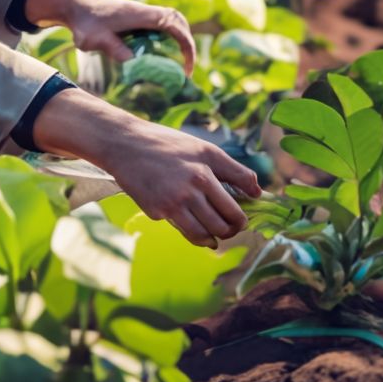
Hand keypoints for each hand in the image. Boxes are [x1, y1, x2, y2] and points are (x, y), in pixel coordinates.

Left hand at [67, 0, 195, 74]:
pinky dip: (165, 37)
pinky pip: (158, 24)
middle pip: (177, 20)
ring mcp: (140, 13)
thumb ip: (111, 47)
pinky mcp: (135, 17)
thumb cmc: (83, 24)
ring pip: (169, 20)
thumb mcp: (93, 39)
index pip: (173, 24)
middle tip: (185, 66)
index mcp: (140, 14)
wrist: (74, 8)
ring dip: (177, 38)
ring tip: (176, 62)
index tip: (186, 64)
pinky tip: (158, 56)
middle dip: (186, 41)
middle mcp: (144, 11)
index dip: (185, 42)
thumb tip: (131, 60)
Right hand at [100, 116, 259, 246]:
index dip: (244, 218)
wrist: (124, 144)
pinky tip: (186, 218)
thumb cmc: (166, 144)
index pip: (236, 209)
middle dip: (231, 230)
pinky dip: (188, 228)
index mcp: (205, 172)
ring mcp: (172, 203)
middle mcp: (190, 189)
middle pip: (224, 225)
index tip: (242, 218)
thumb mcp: (203, 148)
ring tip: (213, 232)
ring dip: (213, 238)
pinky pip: (180, 229)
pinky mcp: (156, 212)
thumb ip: (234, 170)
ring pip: (204, 235)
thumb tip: (259, 192)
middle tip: (228, 227)